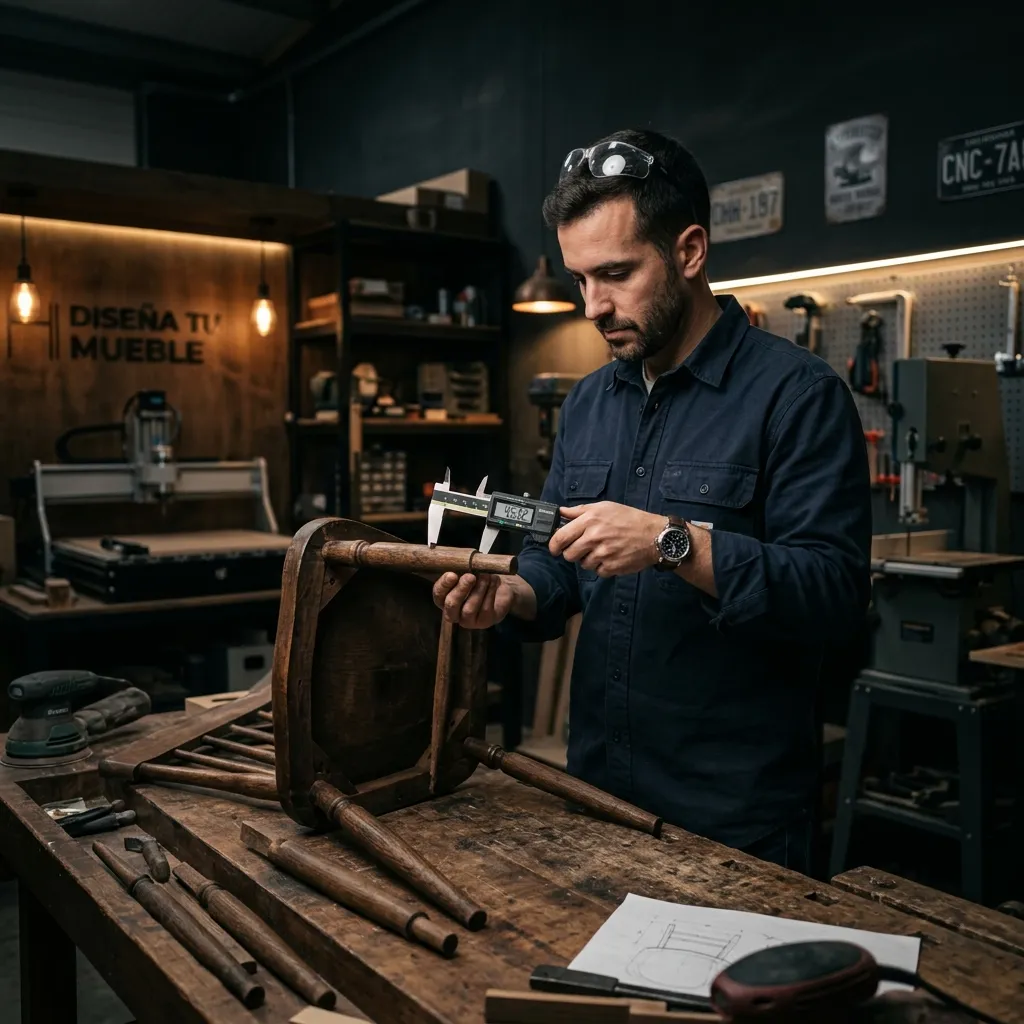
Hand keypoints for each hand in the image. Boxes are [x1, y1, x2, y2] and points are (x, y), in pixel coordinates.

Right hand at [431, 572, 535, 626]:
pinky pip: (485, 609)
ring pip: (469, 609)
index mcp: (445, 599)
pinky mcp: (484, 622)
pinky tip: (493, 581)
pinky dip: (490, 592)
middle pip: (451, 605)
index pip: (438, 595)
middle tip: (470, 576)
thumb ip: (460, 570)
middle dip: (460, 590)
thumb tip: (458, 563)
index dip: (443, 585)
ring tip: (486, 576)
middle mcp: (454, 613)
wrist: (501, 587)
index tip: (452, 574)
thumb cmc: (479, 578)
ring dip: (478, 590)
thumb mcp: (468, 572)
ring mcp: (468, 621)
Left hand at [550, 501, 664, 576]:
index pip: (560, 537)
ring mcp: (603, 554)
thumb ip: (579, 510)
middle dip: (572, 553)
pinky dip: (602, 567)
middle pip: (569, 555)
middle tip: (582, 549)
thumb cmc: (629, 518)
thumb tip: (561, 512)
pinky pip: (597, 571)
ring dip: (589, 560)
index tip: (554, 548)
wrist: (654, 535)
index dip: (553, 545)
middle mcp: (594, 537)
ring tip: (602, 550)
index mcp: (590, 521)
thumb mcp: (604, 507)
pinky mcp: (611, 567)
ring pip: (583, 564)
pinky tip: (611, 556)